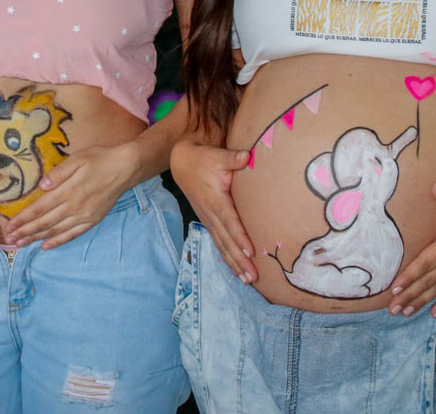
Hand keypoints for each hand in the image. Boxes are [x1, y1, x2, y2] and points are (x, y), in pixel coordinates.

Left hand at [3, 144, 137, 248]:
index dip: (23, 218)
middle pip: (44, 222)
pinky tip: (46, 246)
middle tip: (9, 239)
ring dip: (37, 238)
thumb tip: (41, 186)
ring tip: (21, 244)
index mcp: (68, 191)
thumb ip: (58, 173)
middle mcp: (74, 207)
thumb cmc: (100, 159)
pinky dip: (58, 241)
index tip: (10, 225)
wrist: (125, 168)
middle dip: (25, 232)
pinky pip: (72, 235)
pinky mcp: (92, 220)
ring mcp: (84, 216)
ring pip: (55, 231)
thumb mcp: (77, 159)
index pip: (40, 208)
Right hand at [170, 138, 256, 282]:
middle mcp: (210, 214)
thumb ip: (233, 158)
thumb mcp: (217, 156)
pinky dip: (228, 258)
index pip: (229, 221)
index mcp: (215, 200)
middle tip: (253, 276)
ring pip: (222, 246)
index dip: (239, 236)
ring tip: (248, 280)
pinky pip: (219, 244)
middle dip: (240, 260)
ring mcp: (208, 220)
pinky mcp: (209, 222)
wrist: (182, 163)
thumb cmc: (203, 159)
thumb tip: (248, 156)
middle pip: (226, 240)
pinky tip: (238, 271)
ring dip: (235, 264)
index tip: (251, 251)